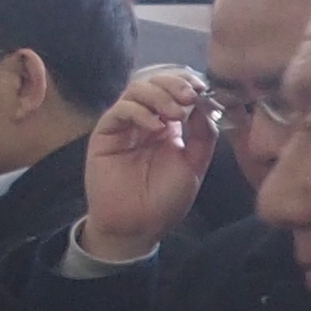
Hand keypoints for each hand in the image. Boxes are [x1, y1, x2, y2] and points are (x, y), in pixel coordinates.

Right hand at [77, 66, 216, 267]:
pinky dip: (139, 112)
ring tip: (174, 113)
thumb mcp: (195, 165)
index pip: (175, 91)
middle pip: (155, 83)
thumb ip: (203, 135)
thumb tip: (205, 104)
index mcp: (169, 126)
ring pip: (136, 90)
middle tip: (190, 95)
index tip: (203, 88)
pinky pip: (120, 110)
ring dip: (158, 95)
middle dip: (174, 84)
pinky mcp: (106, 133)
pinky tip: (155, 128)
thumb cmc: (165, 200)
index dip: (188, 83)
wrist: (137, 227)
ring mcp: (124, 125)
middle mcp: (146, 120)